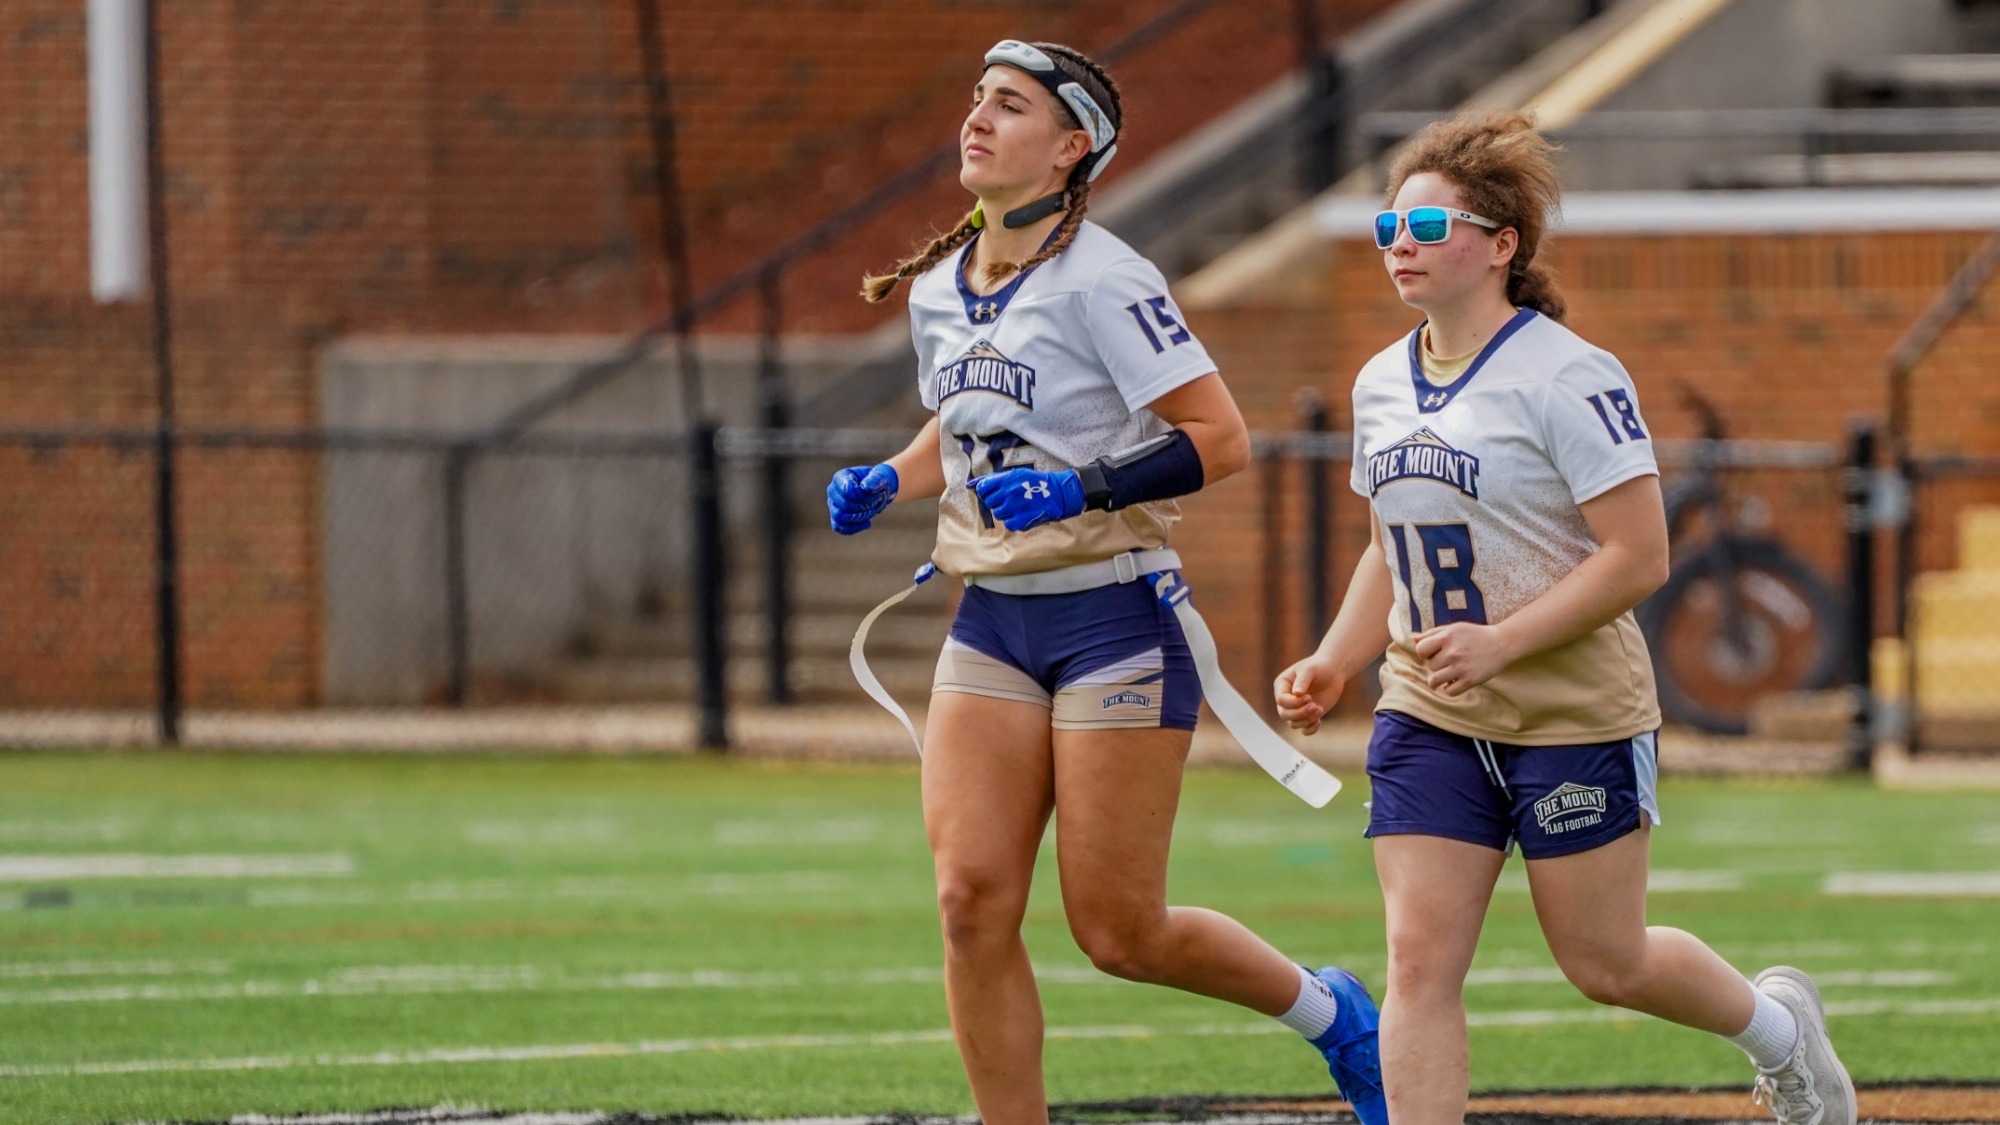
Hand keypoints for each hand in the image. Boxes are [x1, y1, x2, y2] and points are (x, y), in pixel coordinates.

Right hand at [827, 463, 898, 534]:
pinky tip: (867, 523)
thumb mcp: (880, 478)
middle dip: (863, 507)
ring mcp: (833, 505)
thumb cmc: (878, 482)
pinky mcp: (836, 518)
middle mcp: (832, 491)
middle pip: (843, 505)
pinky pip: (840, 528)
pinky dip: (855, 528)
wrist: (877, 491)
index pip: (846, 491)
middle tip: (876, 503)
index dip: (864, 497)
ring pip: (839, 518)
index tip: (877, 494)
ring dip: (859, 518)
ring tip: (871, 512)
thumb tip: (865, 487)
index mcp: (840, 477)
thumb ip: (874, 480)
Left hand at [967, 466, 1083, 531]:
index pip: (983, 489)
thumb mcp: (1015, 475)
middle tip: (1011, 501)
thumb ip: (993, 479)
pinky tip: (1023, 515)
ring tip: (1019, 507)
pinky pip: (1008, 524)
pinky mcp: (1021, 520)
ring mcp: (1015, 507)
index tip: (995, 494)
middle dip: (997, 502)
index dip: (987, 493)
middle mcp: (1009, 492)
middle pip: (989, 503)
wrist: (1059, 494)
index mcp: (1006, 479)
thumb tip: (969, 485)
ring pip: (998, 514)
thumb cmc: (1035, 483)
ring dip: (1006, 512)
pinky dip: (1015, 522)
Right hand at [1273, 653, 1345, 735]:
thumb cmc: (1319, 667)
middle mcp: (1286, 699)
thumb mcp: (1310, 670)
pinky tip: (1319, 721)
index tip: (1309, 697)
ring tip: (1320, 709)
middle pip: (1284, 714)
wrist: (1333, 671)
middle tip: (1315, 705)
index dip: (1294, 703)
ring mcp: (1296, 708)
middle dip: (1300, 713)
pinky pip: (1304, 730)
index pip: (1281, 700)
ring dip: (1307, 720)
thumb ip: (1302, 681)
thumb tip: (1296, 694)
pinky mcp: (1307, 715)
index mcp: (1282, 685)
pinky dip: (1310, 729)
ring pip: (1293, 723)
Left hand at [1412, 622, 1513, 696]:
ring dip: (1437, 680)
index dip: (1425, 653)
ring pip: (1434, 680)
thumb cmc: (1474, 635)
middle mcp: (1453, 652)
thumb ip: (1432, 633)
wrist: (1502, 643)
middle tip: (1448, 662)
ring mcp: (1461, 667)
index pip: (1421, 650)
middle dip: (1436, 665)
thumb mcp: (1453, 628)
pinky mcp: (1471, 680)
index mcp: (1447, 637)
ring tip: (1444, 677)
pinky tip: (1454, 682)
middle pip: (1430, 665)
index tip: (1433, 654)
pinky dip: (1449, 689)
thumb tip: (1412, 639)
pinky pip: (1449, 691)